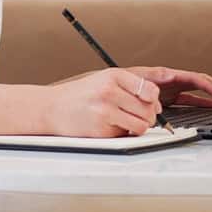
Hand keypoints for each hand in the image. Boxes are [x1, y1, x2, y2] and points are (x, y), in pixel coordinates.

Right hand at [44, 67, 165, 137]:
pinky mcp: (101, 131)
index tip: (150, 102)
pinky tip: (110, 125)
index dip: (154, 100)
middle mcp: (109, 92)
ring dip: (138, 127)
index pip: (150, 90)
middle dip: (147, 115)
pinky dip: (122, 133)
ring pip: (141, 125)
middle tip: (136, 114)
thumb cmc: (80, 94)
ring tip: (125, 121)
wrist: (52, 108)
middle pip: (148, 110)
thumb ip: (133, 83)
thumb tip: (159, 96)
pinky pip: (126, 136)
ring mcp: (105, 112)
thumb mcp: (105, 78)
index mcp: (113, 76)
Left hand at [125, 66, 211, 108]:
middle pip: (200, 81)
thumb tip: (159, 101)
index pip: (192, 78)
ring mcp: (169, 88)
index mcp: (164, 75)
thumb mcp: (131, 84)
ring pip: (197, 89)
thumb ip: (147, 91)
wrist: (104, 89)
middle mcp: (169, 80)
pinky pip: (189, 97)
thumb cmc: (117, 83)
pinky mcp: (167, 97)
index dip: (207, 85)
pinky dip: (202, 100)